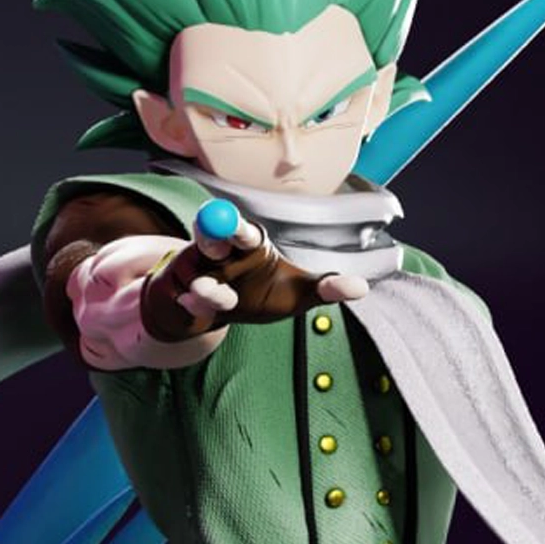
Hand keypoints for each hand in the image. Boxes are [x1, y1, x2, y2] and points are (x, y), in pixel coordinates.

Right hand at [141, 203, 368, 342]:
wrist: (225, 314)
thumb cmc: (264, 293)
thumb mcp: (298, 293)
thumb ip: (325, 288)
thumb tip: (362, 288)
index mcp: (249, 245)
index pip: (244, 231)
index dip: (240, 229)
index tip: (244, 233)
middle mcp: (218, 252)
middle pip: (210, 237)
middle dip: (211, 240)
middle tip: (216, 249)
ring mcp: (197, 274)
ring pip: (194, 272)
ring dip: (202, 285)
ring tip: (212, 295)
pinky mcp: (183, 295)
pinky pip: (183, 298)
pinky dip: (190, 306)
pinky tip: (195, 310)